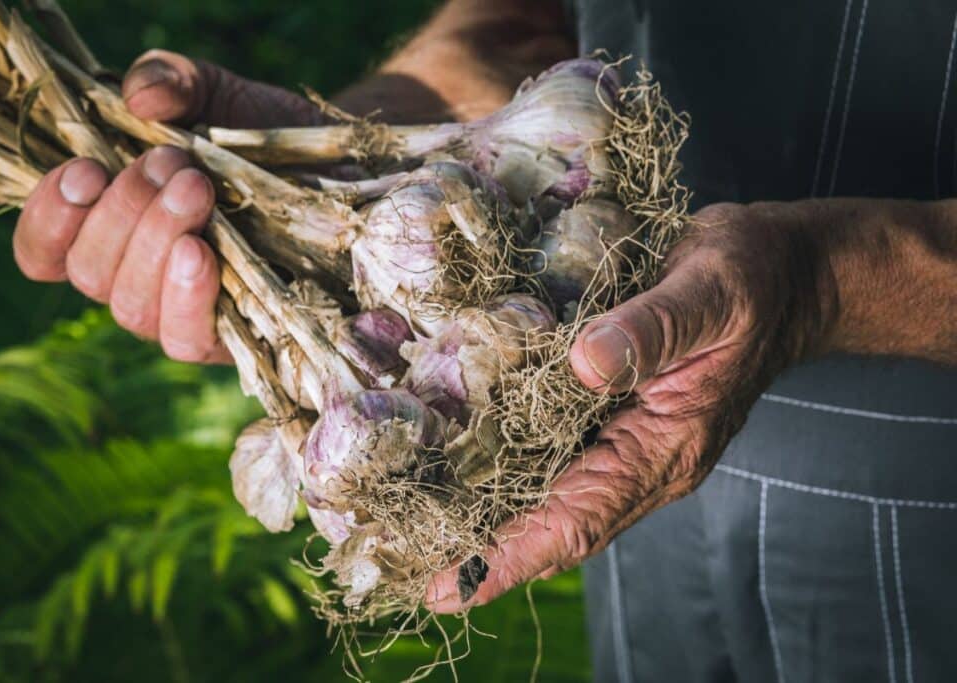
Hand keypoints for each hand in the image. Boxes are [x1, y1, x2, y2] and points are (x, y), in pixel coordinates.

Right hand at [14, 50, 321, 360]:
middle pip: (91, 275)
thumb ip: (174, 81)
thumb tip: (142, 97)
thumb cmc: (266, 140)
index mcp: (114, 230)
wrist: (345, 173)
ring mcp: (185, 314)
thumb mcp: (218, 95)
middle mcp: (140, 280)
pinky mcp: (233, 340)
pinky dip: (185, 295)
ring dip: (154, 243)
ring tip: (195, 190)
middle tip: (173, 165)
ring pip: (132, 308)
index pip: (48, 252)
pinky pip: (186, 337)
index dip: (48, 220)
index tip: (84, 171)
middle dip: (123, 212)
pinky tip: (199, 252)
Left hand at [427, 201, 833, 611]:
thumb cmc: (754, 281)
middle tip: (393, 557)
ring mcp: (622, 438)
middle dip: (476, 546)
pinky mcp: (608, 409)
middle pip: (547, 521)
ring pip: (540, 489)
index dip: (511, 557)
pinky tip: (446, 449)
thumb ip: (652, 329)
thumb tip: (583, 364)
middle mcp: (637, 458)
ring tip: (400, 519)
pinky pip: (546, 446)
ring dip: (478, 507)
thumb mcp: (711, 292)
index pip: (579, 521)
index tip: (446, 588)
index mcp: (665, 449)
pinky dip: (496, 456)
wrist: (782, 274)